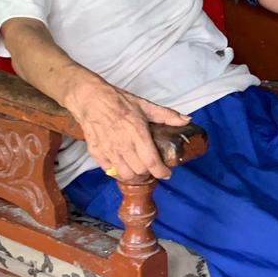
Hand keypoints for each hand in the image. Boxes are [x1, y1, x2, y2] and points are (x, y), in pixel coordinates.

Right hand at [64, 77, 190, 180]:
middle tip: (153, 171)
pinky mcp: (97, 153)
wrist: (91, 99)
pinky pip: (110, 172)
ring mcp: (108, 151)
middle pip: (140, 171)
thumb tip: (186, 120)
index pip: (151, 161)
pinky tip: (125, 169)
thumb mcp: (145, 106)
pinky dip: (119, 174)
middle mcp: (123, 145)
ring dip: (135, 178)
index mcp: (137, 133)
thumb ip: (167, 115)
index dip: (161, 172)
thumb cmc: (118, 101)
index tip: (167, 173)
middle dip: (150, 175)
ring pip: (125, 175)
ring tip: (140, 173)